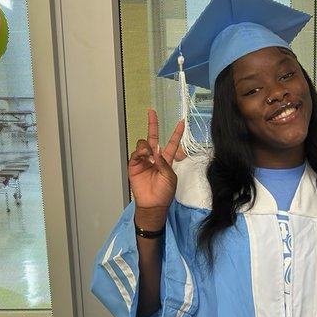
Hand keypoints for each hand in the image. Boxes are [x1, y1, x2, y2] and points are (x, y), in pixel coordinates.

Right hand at [127, 110, 185, 225]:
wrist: (153, 204)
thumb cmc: (164, 193)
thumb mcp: (170, 177)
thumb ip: (164, 164)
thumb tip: (156, 152)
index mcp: (166, 160)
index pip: (172, 143)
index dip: (176, 133)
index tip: (181, 122)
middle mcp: (154, 157)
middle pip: (153, 137)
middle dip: (152, 124)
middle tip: (151, 112)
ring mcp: (144, 160)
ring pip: (143, 144)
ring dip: (146, 146)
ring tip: (149, 155)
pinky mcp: (134, 165)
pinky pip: (136, 154)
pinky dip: (140, 153)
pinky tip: (145, 156)